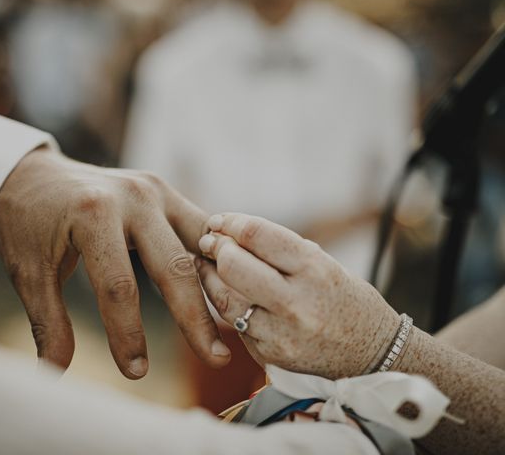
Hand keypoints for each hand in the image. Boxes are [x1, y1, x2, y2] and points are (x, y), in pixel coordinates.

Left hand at [0, 148, 229, 377]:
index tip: (136, 372)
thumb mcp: (27, 272)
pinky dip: (213, 255)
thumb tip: (57, 374)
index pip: (119, 287)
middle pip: (174, 266)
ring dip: (215, 285)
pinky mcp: (163, 190)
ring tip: (236, 324)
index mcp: (93, 214)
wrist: (31, 173)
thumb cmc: (25, 223)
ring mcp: (153, 189)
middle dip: (195, 317)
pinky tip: (227, 285)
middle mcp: (132, 197)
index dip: (129, 334)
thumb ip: (48, 323)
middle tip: (216, 358)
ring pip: (197, 244)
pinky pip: (198, 226)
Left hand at [196, 213, 399, 378]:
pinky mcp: (269, 355)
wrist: (372, 356)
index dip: (230, 223)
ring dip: (208, 277)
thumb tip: (233, 233)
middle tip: (209, 241)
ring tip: (205, 264)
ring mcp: (281, 333)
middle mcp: (296, 301)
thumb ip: (281, 250)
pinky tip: (224, 292)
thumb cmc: (345, 299)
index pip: (256, 235)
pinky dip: (227, 305)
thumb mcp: (324, 264)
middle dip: (215, 248)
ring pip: (224, 299)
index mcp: (314, 269)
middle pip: (232, 266)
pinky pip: (236, 325)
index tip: (219, 221)